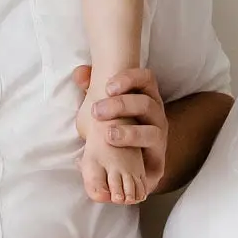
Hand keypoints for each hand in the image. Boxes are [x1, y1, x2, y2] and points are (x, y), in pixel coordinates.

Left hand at [73, 66, 168, 193]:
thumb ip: (90, 87)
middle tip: (96, 111)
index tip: (107, 87)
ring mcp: (159, 136)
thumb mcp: (101, 107)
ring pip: (152, 130)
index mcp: (145, 95)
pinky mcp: (158, 159)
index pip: (146, 78)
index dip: (129, 79)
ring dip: (129, 132)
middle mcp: (156, 113)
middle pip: (146, 102)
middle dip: (120, 106)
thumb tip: (79, 73)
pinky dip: (135, 152)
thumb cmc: (114, 127)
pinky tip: (118, 153)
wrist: (127, 165)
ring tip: (108, 135)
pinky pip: (151, 156)